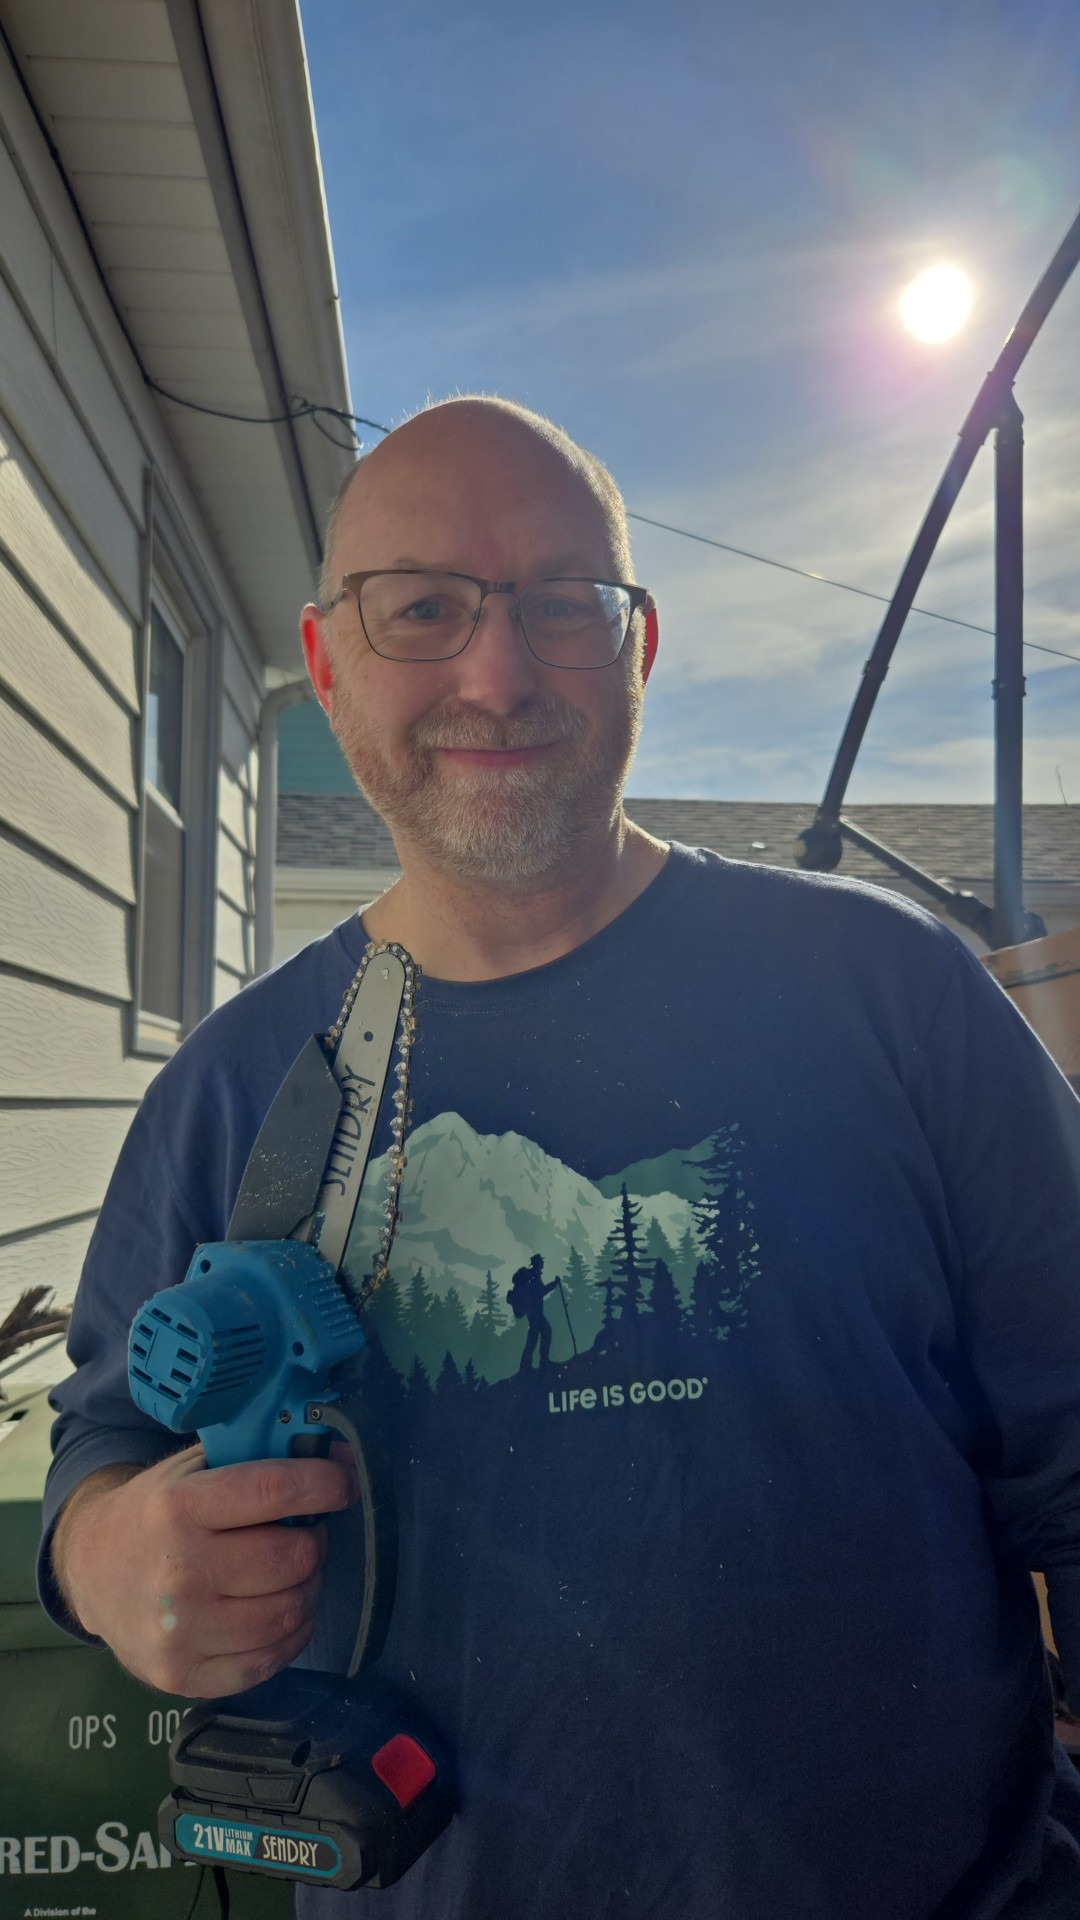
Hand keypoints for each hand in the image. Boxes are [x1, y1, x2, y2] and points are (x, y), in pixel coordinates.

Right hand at [53, 1446, 357, 1696]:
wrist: (92, 1571)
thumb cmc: (156, 1512)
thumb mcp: (194, 1468)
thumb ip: (260, 1455)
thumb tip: (342, 1453)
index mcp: (177, 1508)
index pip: (275, 1490)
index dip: (324, 1484)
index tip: (341, 1483)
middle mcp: (178, 1572)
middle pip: (293, 1557)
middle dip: (312, 1540)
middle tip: (302, 1533)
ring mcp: (179, 1632)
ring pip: (290, 1611)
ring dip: (305, 1587)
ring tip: (288, 1572)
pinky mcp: (183, 1676)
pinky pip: (270, 1661)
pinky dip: (290, 1634)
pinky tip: (278, 1610)